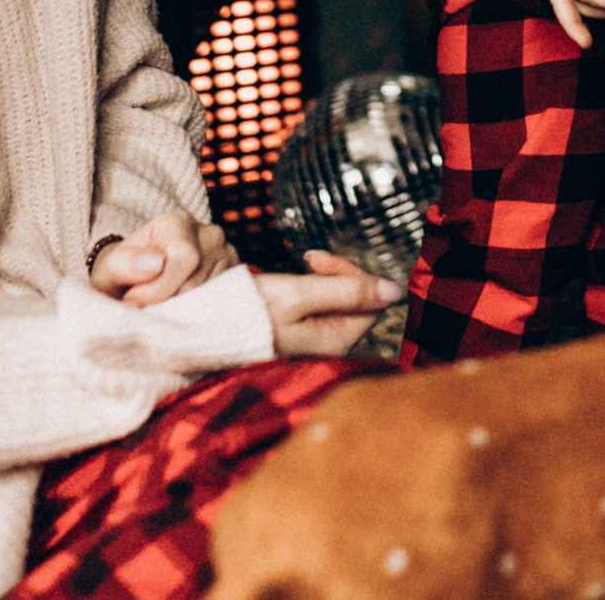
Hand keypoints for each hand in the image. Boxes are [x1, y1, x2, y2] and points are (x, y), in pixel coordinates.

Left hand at [91, 212, 238, 307]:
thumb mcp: (110, 267)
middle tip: (143, 311)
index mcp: (178, 222)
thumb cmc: (124, 272)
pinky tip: (178, 315)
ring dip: (181, 314)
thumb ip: (123, 264)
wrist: (139, 277)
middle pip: (197, 281)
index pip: (184, 257)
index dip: (159, 288)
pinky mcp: (235, 280)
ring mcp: (228, 256)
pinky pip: (221, 306)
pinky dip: (196, 317)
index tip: (133, 301)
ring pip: (211, 298)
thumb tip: (155, 265)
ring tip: (158, 311)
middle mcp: (210, 234)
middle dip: (167, 304)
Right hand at [258, 250, 406, 355]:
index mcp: (336, 339)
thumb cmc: (248, 313)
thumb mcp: (299, 295)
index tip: (317, 261)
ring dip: (324, 277)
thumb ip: (349, 290)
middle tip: (309, 260)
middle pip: (357, 299)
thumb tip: (397, 291)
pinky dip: (311, 287)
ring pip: (340, 298)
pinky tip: (291, 283)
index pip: (371, 300)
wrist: (207, 327)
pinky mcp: (302, 332)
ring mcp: (316, 339)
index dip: (351, 273)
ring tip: (301, 266)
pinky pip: (321, 304)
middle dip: (338, 273)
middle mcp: (330, 343)